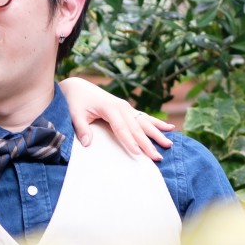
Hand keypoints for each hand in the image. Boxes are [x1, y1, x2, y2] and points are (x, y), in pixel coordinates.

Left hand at [59, 76, 173, 160]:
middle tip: (158, 157)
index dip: (130, 142)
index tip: (138, 154)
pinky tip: (169, 128)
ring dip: (157, 134)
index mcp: (110, 108)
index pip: (121, 128)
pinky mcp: (128, 109)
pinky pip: (145, 117)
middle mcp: (122, 107)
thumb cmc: (76, 101)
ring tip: (169, 144)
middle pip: (137, 128)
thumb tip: (87, 143)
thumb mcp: (74, 113)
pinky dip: (157, 123)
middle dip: (148, 143)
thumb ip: (81, 128)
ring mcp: (127, 107)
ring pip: (145, 122)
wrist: (79, 87)